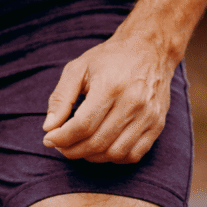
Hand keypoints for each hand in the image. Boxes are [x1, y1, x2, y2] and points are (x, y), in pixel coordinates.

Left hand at [42, 32, 178, 163]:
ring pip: (115, 153)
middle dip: (72, 150)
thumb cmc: (110, 58)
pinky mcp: (158, 124)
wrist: (150, 49)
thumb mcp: (79, 67)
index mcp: (110, 86)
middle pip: (97, 142)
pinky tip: (101, 148)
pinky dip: (114, 158)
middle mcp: (133, 102)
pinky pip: (133, 154)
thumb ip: (61, 97)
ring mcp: (148, 115)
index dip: (62, 138)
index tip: (49, 139)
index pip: (83, 125)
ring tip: (79, 146)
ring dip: (92, 156)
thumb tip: (49, 127)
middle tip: (60, 146)